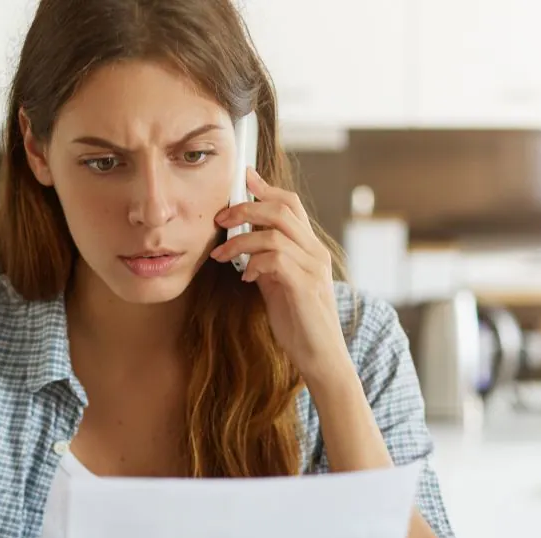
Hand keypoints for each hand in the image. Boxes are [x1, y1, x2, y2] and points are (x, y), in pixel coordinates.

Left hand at [211, 168, 352, 386]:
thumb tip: (242, 244)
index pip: (291, 204)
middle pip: (282, 209)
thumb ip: (266, 262)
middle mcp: (315, 252)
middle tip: (220, 220)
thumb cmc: (298, 323)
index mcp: (310, 248)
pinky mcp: (305, 287)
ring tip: (221, 255)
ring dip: (241, 240)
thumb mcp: (278, 285)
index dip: (265, 188)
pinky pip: (276, 260)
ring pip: (274, 233)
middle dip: (246, 208)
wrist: (320, 357)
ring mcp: (313, 269)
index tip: (242, 177)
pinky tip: (246, 276)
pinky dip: (254, 263)